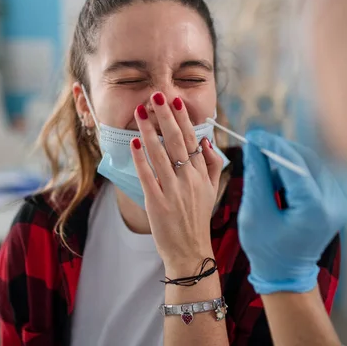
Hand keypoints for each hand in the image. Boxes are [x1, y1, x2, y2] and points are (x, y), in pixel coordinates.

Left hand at [130, 92, 223, 272]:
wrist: (190, 250)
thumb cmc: (198, 218)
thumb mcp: (212, 190)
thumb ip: (212, 164)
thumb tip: (206, 141)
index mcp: (201, 174)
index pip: (192, 140)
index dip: (182, 120)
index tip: (174, 102)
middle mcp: (188, 179)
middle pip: (177, 142)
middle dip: (165, 117)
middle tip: (156, 96)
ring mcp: (173, 191)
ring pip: (160, 154)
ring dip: (149, 131)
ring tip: (140, 113)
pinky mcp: (157, 203)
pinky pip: (148, 176)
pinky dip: (141, 159)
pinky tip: (134, 143)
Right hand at [239, 130, 346, 293]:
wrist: (286, 274)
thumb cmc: (266, 248)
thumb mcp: (254, 213)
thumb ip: (256, 177)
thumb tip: (254, 145)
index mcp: (314, 211)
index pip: (295, 166)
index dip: (272, 146)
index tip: (253, 135)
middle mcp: (334, 203)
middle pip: (307, 161)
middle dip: (280, 150)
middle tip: (256, 144)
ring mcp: (339, 202)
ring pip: (311, 165)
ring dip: (286, 162)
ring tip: (265, 174)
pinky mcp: (336, 201)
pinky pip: (315, 175)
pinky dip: (295, 172)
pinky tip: (279, 182)